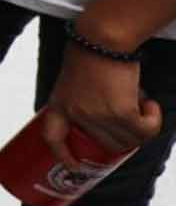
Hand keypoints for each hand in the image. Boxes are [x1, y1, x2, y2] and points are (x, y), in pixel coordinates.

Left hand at [42, 40, 162, 161]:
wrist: (102, 37)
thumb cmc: (90, 52)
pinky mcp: (121, 112)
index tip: (74, 167)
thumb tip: (106, 119)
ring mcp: (98, 115)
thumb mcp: (73, 79)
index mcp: (59, 103)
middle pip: (105, 143)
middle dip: (123, 135)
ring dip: (140, 127)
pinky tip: (151, 105)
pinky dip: (153, 120)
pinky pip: (144, 130)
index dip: (62, 155)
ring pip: (127, 140)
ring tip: (142, 106)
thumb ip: (81, 100)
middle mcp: (77, 114)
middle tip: (132, 119)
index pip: (52, 137)